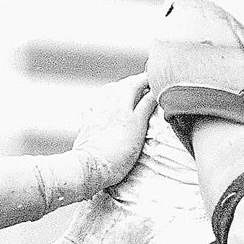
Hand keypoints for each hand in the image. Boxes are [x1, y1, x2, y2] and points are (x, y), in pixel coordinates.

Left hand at [72, 72, 154, 187]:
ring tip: (127, 90)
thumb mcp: (138, 127)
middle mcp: (107, 103)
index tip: (156, 76)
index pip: (136, 83)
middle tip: (145, 82)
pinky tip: (104, 104)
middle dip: (134, 82)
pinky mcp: (87, 124)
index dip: (147, 79)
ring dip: (118, 89)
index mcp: (121, 102)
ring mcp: (95, 113)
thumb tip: (154, 91)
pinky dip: (103, 101)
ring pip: (107, 93)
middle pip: (121, 86)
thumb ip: (146, 106)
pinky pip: (95, 105)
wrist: (91, 168)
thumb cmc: (117, 152)